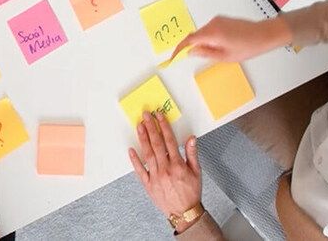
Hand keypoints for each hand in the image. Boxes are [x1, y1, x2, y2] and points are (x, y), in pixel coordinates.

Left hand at [128, 112, 201, 233]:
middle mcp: (165, 169)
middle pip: (156, 144)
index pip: (169, 140)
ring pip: (147, 153)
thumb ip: (192, 154)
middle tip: (146, 116)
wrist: (184, 212)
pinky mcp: (148, 184)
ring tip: (139, 126)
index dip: (163, 126)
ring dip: (143, 138)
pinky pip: (140, 170)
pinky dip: (135, 160)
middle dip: (151, 127)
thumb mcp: (197, 172)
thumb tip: (191, 138)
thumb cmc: (191, 192)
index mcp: (178, 165)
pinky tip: (131, 150)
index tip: (159, 116)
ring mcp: (155, 176)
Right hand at [169, 16, 291, 62]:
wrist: (265, 34)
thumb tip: (191, 51)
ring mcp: (218, 20)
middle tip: (201, 57)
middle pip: (196, 35)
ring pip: (203, 33)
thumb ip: (206, 53)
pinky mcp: (222, 19)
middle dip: (194, 46)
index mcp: (212, 33)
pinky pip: (210, 29)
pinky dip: (211, 37)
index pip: (189, 40)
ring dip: (205, 42)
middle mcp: (213, 23)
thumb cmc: (248, 47)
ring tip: (221, 51)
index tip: (174, 56)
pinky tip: (223, 44)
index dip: (179, 48)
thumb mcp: (225, 56)